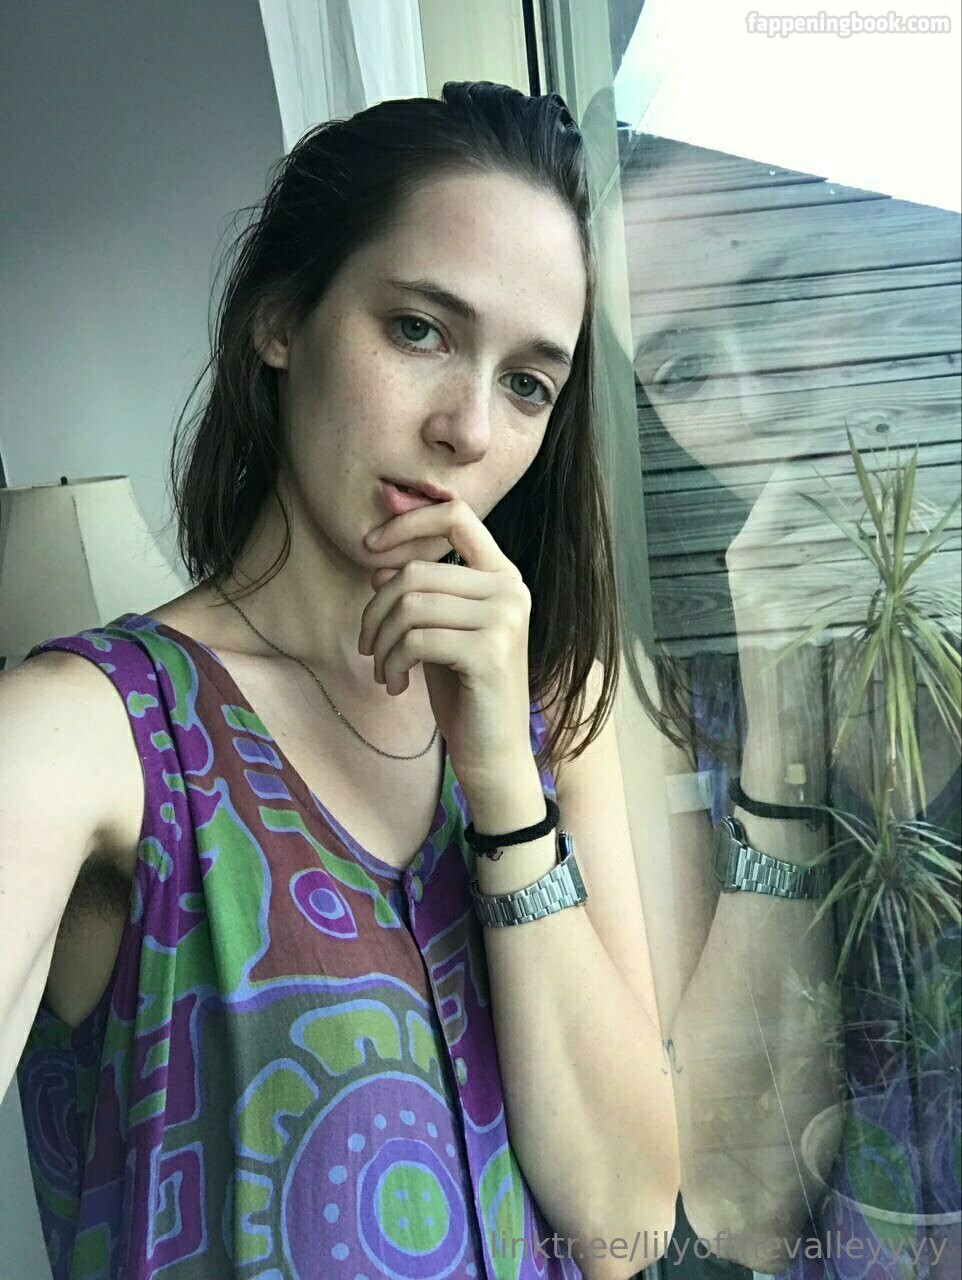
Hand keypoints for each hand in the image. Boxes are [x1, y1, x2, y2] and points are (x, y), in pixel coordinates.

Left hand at [357, 498, 534, 793]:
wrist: (493, 754)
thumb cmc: (464, 694)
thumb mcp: (435, 634)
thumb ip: (418, 595)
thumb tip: (379, 562)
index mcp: (502, 577)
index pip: (456, 516)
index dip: (407, 522)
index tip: (369, 547)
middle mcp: (511, 590)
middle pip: (415, 572)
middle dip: (376, 612)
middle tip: (368, 649)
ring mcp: (505, 619)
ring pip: (410, 605)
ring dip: (381, 643)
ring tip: (384, 672)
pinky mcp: (490, 651)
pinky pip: (416, 639)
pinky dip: (393, 662)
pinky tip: (397, 686)